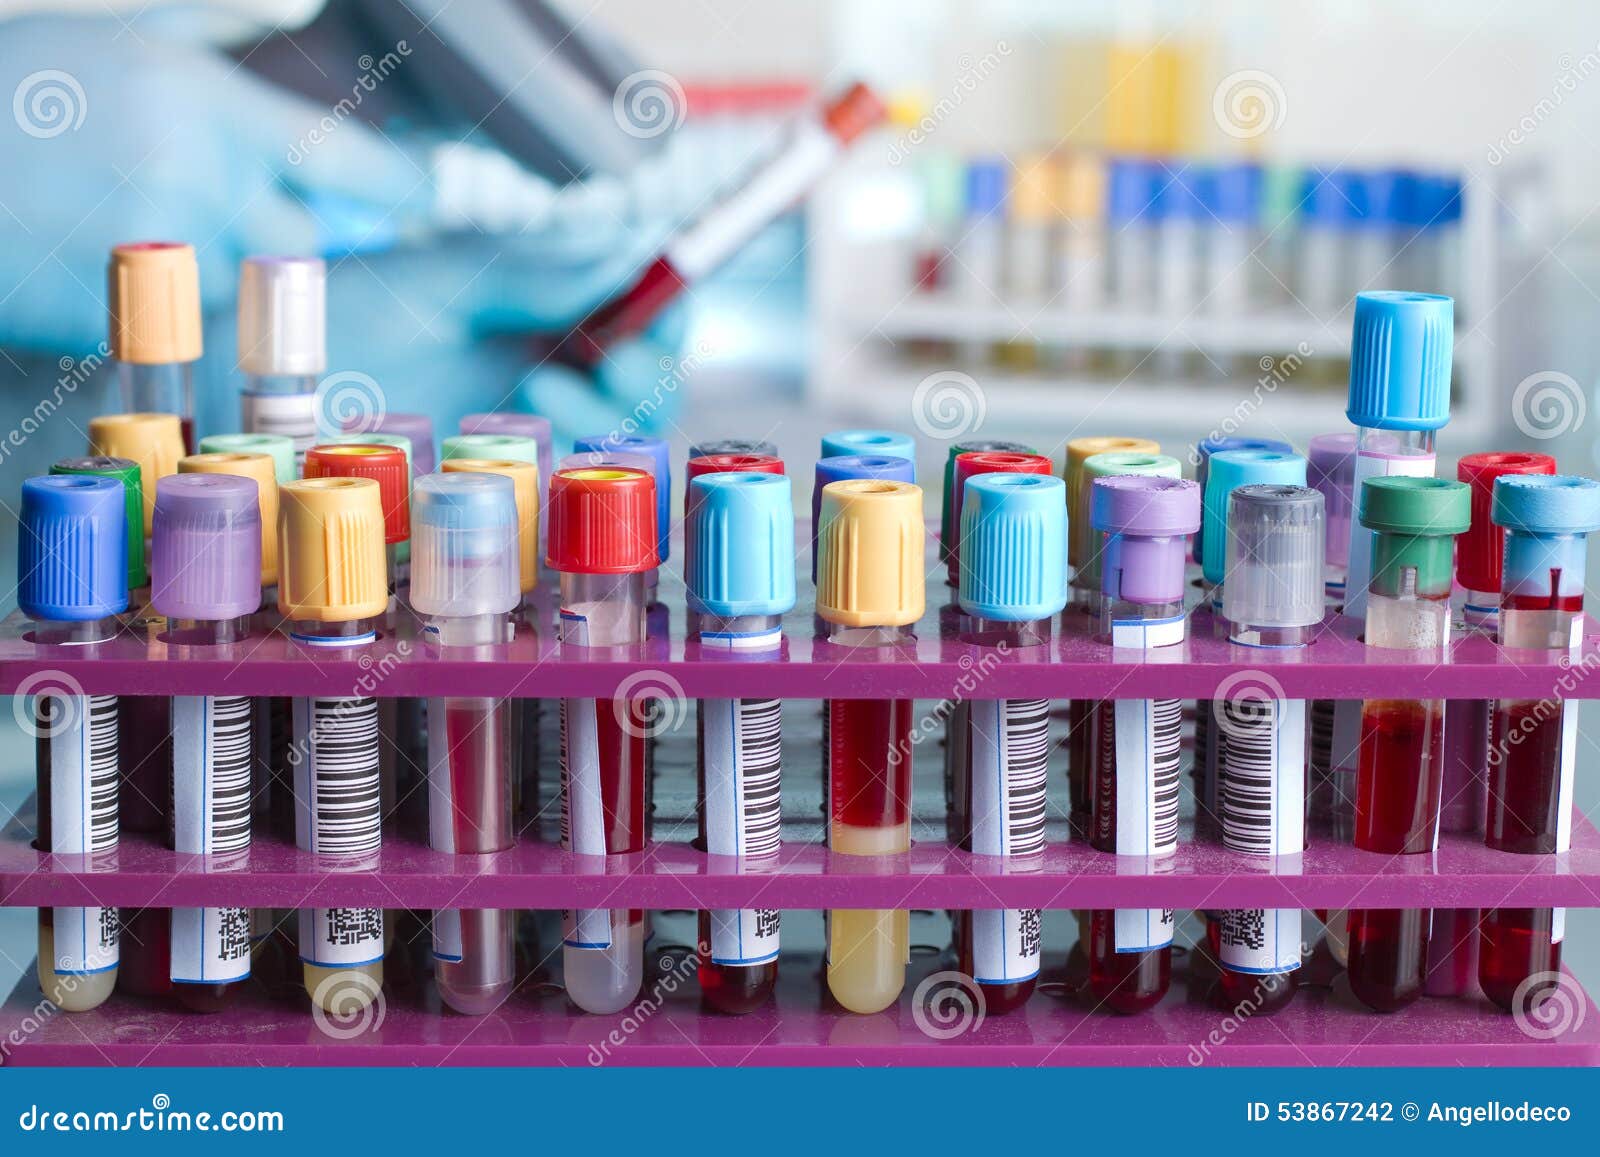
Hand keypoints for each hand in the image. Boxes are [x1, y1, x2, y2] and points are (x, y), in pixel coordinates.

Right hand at [0, 13, 416, 353]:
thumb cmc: (11, 90)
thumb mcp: (116, 37)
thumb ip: (218, 28)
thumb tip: (309, 7)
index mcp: (207, 105)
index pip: (347, 162)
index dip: (395, 188)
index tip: (420, 200)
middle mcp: (204, 183)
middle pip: (302, 245)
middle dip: (279, 239)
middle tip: (213, 211)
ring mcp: (169, 259)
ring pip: (238, 293)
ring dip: (206, 273)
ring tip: (121, 227)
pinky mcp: (131, 323)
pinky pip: (182, 331)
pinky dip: (158, 310)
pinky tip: (95, 267)